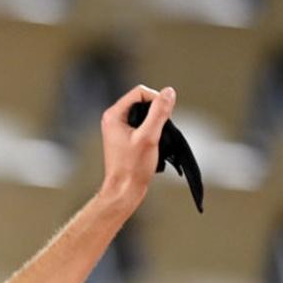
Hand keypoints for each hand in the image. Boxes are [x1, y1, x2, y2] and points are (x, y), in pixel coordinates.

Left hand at [99, 84, 176, 209]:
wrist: (124, 190)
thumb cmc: (132, 167)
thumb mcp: (149, 137)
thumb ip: (159, 113)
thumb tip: (168, 92)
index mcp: (114, 115)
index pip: (140, 92)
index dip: (156, 100)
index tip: (164, 116)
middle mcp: (114, 119)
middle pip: (142, 101)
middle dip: (156, 112)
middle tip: (160, 130)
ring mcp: (119, 129)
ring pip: (144, 114)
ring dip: (155, 122)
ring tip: (156, 139)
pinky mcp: (126, 138)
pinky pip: (143, 125)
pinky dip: (152, 131)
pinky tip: (154, 144)